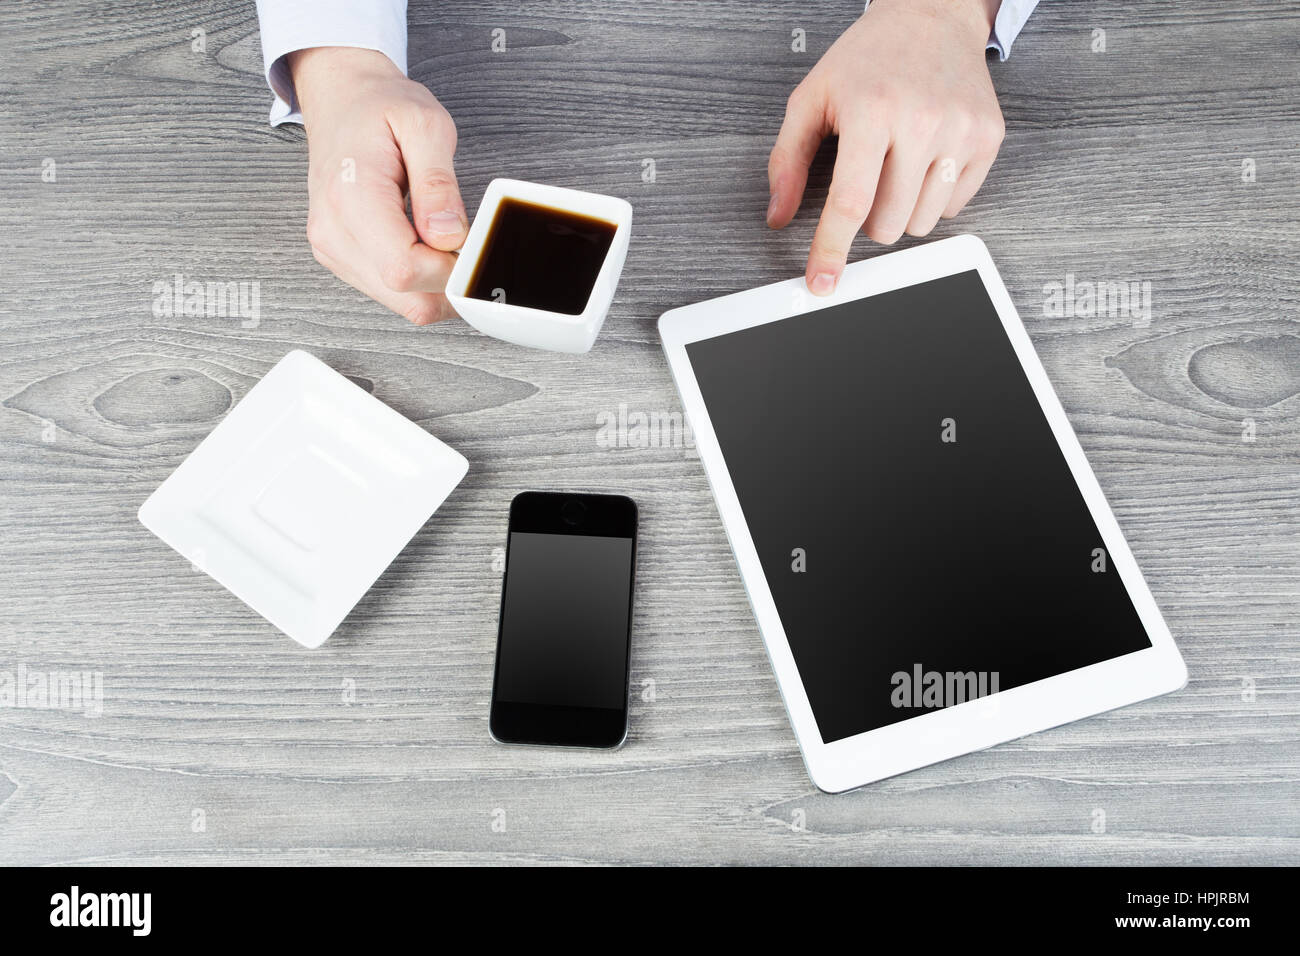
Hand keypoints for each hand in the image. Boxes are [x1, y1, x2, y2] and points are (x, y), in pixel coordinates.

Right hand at [290, 47, 466, 324]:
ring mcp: (333, 250)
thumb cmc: (380, 108)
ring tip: (445, 238)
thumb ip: (439, 183)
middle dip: (450, 282)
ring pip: (403, 304)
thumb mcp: (425, 125)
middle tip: (468, 244)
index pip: (404, 269)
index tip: (472, 244)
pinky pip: (393, 293)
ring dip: (437, 284)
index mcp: (351, 196)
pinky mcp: (341, 259)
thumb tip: (450, 237)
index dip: (450, 269)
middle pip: (407, 298)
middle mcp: (333, 232)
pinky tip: (427, 246)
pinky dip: (421, 281)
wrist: (342, 102)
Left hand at [767, 0, 1004, 294]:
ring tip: (895, 167)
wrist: (930, 16)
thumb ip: (787, 160)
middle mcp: (922, 120)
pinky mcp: (989, 137)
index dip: (831, 250)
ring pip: (922, 223)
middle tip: (866, 181)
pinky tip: (924, 161)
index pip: (849, 203)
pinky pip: (954, 206)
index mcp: (872, 110)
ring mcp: (962, 130)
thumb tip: (778, 215)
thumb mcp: (812, 99)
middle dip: (868, 220)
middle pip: (887, 224)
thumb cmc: (867, 60)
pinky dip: (932, 198)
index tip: (822, 283)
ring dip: (900, 212)